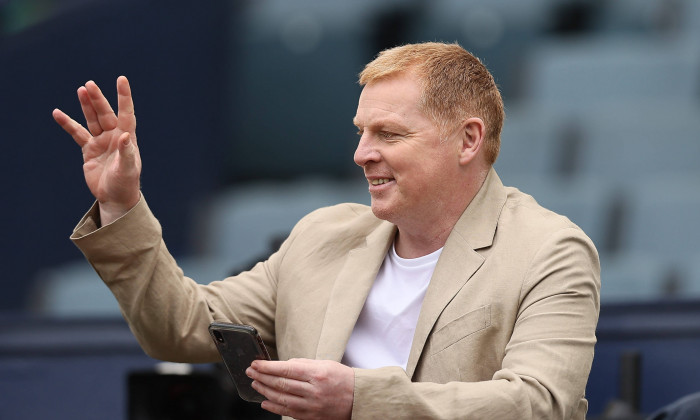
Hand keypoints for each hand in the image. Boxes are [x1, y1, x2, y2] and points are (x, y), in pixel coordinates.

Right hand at [53, 76, 140, 224]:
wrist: (115, 197)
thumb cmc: (125, 183)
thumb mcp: (128, 169)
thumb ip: (127, 152)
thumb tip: (125, 136)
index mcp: (127, 138)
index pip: (126, 113)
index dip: (124, 97)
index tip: (121, 79)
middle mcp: (114, 136)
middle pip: (105, 113)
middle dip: (98, 100)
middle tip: (90, 85)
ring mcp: (101, 141)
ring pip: (92, 120)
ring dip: (86, 106)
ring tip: (82, 90)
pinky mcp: (89, 149)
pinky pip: (77, 133)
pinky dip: (68, 124)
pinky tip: (58, 113)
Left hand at [247, 358, 353, 419]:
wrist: (358, 399)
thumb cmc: (343, 379)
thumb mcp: (325, 364)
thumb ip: (303, 364)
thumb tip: (283, 365)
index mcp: (317, 374)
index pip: (286, 370)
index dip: (268, 367)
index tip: (256, 364)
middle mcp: (313, 390)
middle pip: (281, 384)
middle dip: (262, 377)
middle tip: (251, 372)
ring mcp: (311, 406)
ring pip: (281, 399)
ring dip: (265, 391)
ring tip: (255, 384)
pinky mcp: (311, 417)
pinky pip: (287, 412)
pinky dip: (274, 406)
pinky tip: (264, 401)